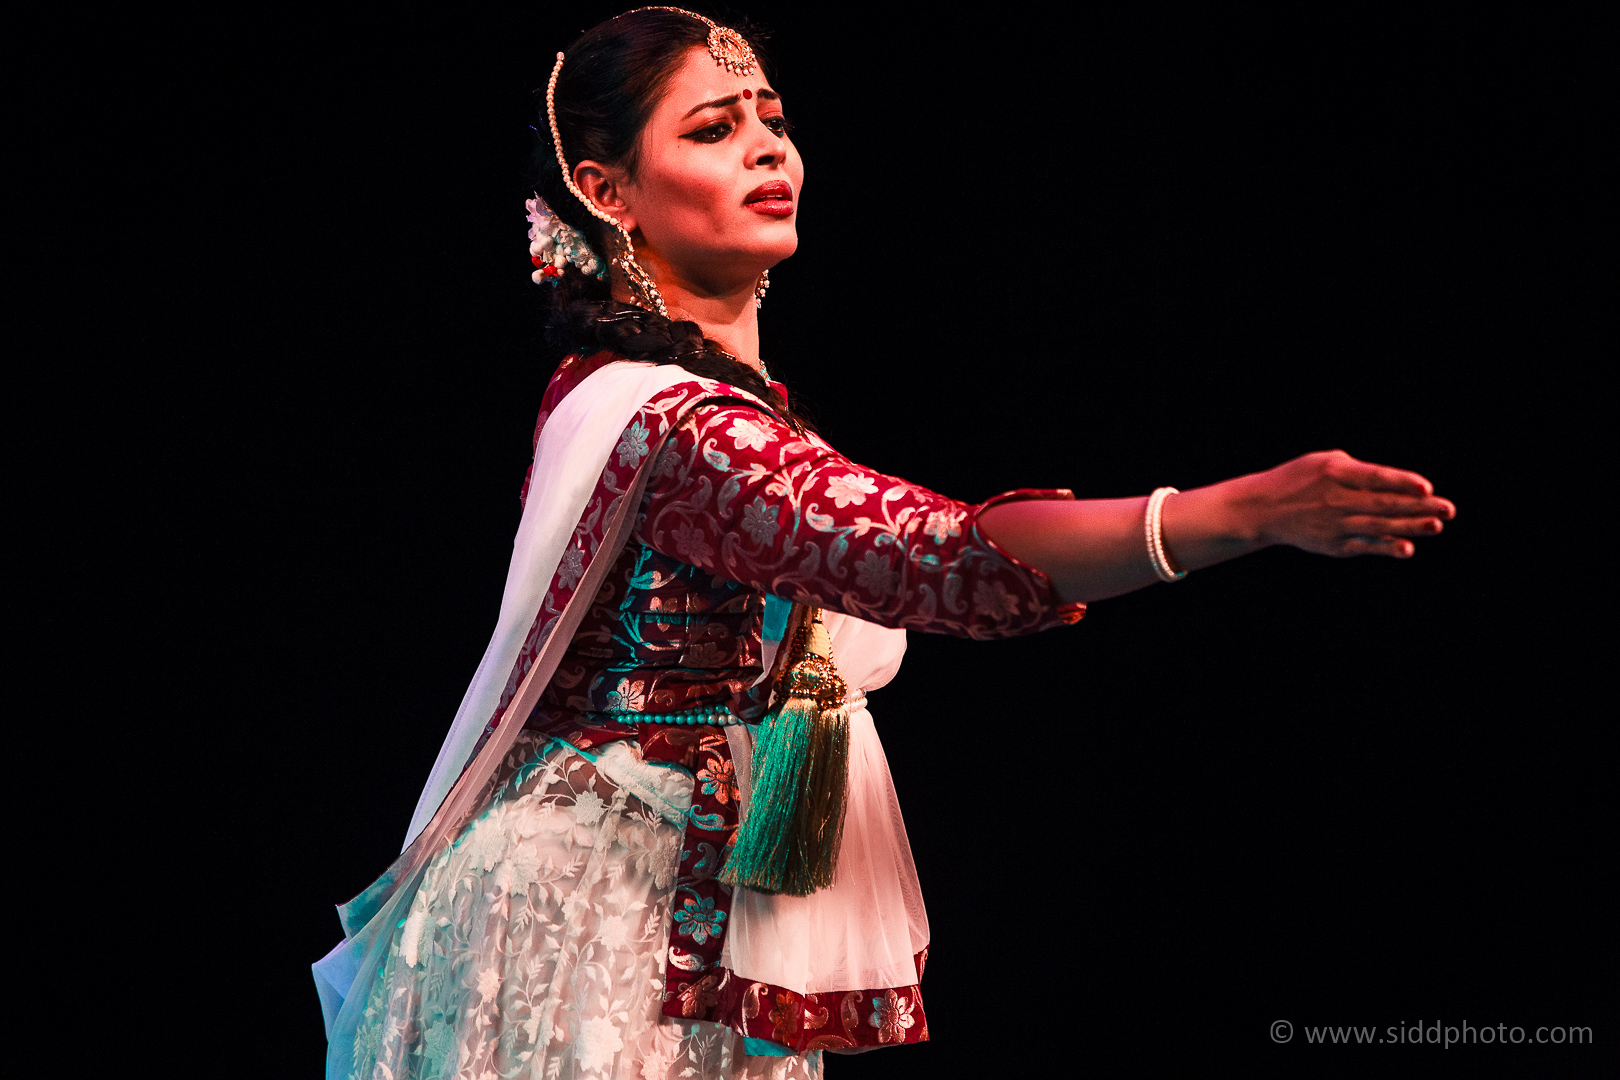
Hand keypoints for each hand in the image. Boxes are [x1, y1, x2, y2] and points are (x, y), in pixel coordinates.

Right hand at [1240, 450, 1455, 557]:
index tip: (1427, 487)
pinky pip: (1365, 546)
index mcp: (1334, 473)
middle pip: (1384, 504)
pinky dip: (1386, 547)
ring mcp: (1335, 524)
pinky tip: (1407, 548)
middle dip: (1419, 506)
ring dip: (1411, 527)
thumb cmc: (1298, 479)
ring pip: (1379, 526)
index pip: (1374, 478)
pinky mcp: (1333, 544)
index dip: (1401, 482)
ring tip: (1437, 525)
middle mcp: (1336, 499)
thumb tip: (1397, 485)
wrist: (1262, 509)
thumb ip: (1359, 470)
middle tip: (1448, 508)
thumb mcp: (1323, 462)